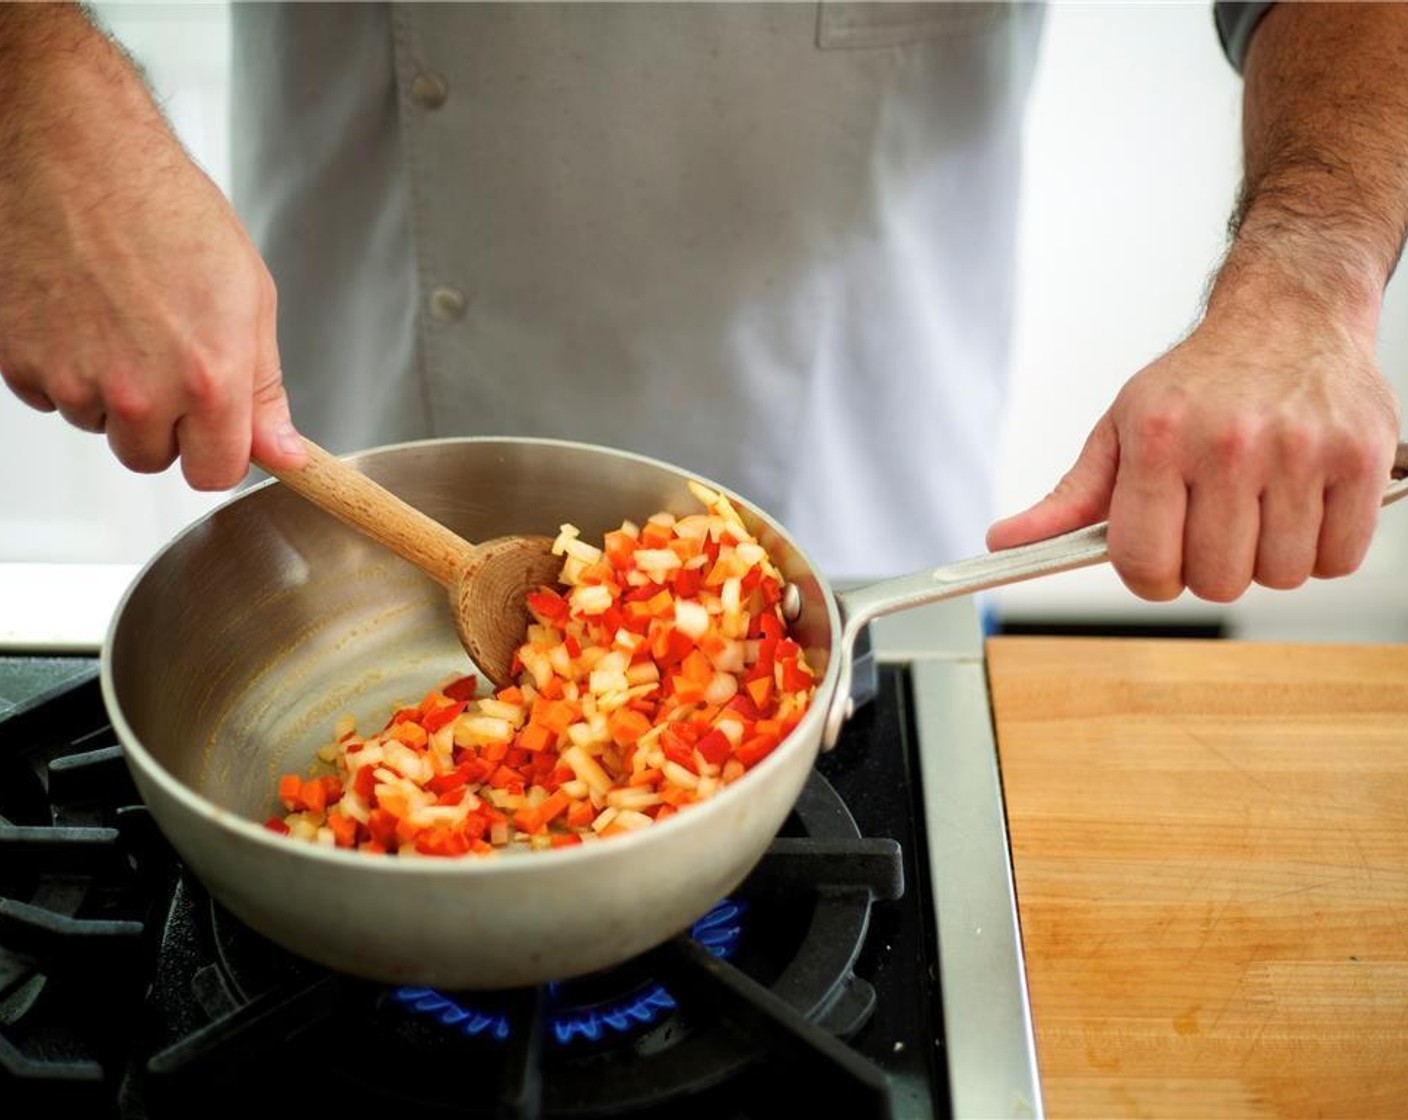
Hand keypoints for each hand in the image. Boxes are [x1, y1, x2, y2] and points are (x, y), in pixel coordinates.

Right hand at [0, 6, 306, 489]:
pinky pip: (50, 396)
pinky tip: (78, 311)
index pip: (215, 475)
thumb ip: (264, 388)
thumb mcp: (248, 296)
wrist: (75, 152)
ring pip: (100, 425)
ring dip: (110, 391)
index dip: (218, 453)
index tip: (217, 430)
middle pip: (152, 459)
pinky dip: (62, 367)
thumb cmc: (164, 206)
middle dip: (163, 424)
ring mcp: (74, 381)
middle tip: (165, 354)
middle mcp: (140, 392)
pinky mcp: (20, 364)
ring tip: (120, 317)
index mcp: (209, 380)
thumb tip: (284, 452)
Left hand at [986, 291, 1400, 602]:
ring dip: (1268, 561)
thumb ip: (1067, 499)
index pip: (1143, 562)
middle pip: (1216, 580)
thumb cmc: (1197, 384)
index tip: (1160, 564)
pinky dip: (1323, 551)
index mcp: (1157, 439)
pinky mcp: (1361, 457)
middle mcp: (1227, 443)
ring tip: (1260, 510)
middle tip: (1213, 526)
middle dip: (1209, 569)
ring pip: (1280, 575)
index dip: (1149, 580)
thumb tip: (1003, 543)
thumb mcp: (1119, 430)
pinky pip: (1340, 558)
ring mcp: (1299, 450)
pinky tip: (1303, 509)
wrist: (1288, 313)